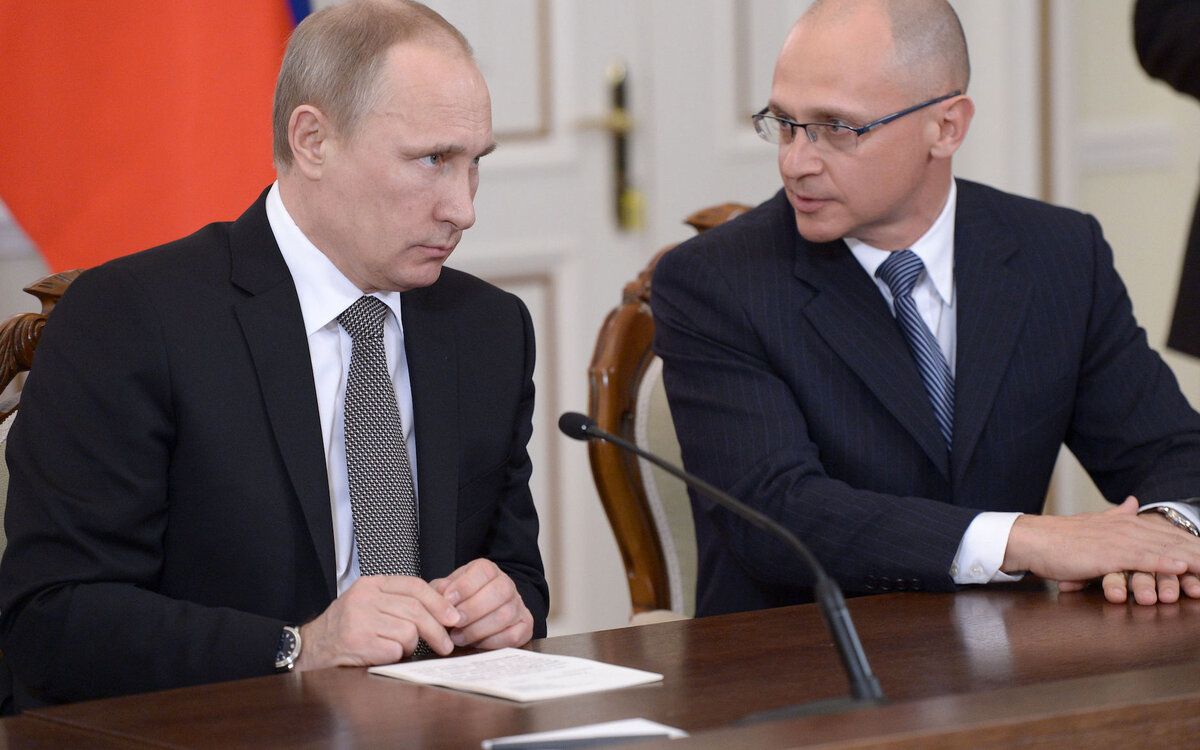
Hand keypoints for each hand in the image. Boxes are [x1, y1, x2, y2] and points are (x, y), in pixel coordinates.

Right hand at [296, 575, 463, 670]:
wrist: (312, 647)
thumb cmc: (347, 626)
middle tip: (445, 644)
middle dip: (437, 630)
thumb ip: (400, 600)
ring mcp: (360, 620)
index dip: (439, 602)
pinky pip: (395, 650)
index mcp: (371, 584)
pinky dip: (395, 656)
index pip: (415, 586)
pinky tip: (383, 654)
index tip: (453, 617)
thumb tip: (445, 606)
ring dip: (410, 646)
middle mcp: (365, 598)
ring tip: (396, 647)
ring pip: (409, 632)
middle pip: (416, 611)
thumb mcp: (370, 603)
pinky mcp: (358, 642)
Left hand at [431, 558, 533, 649]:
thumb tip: (441, 593)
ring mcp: (518, 606)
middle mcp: (507, 584)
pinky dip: (492, 642)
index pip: (483, 572)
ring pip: (506, 615)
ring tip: (458, 637)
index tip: (448, 600)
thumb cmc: (461, 601)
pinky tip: (476, 643)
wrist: (481, 612)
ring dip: (478, 629)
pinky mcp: (524, 627)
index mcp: (488, 570)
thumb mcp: (447, 589)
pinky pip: (513, 635)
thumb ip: (441, 589)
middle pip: (499, 592)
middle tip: (454, 622)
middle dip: (473, 609)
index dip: (465, 586)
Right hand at [1003, 496, 1199, 604]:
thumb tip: (1133, 502)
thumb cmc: (1060, 538)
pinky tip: (1182, 568)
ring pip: (1165, 550)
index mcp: (1127, 522)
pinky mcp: (1108, 555)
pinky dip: (1164, 563)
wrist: (1033, 539)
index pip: (1171, 533)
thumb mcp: (1094, 523)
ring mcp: (1120, 541)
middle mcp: (1128, 528)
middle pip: (1176, 541)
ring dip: (1193, 561)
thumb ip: (1117, 514)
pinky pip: (1142, 560)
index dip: (1195, 544)